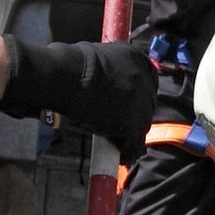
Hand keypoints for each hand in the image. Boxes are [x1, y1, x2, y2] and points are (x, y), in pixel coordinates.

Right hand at [0, 36, 156, 161]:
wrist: (69, 77)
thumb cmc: (72, 65)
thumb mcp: (99, 57)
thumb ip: (109, 69)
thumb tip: (102, 78)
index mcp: (137, 60)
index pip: (145, 82)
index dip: (134, 96)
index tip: (124, 105)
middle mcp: (146, 81)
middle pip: (145, 105)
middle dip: (132, 115)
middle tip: (117, 125)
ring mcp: (142, 104)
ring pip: (141, 125)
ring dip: (129, 134)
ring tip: (116, 142)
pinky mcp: (134, 124)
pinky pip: (134, 144)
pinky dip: (127, 151)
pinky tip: (121, 157)